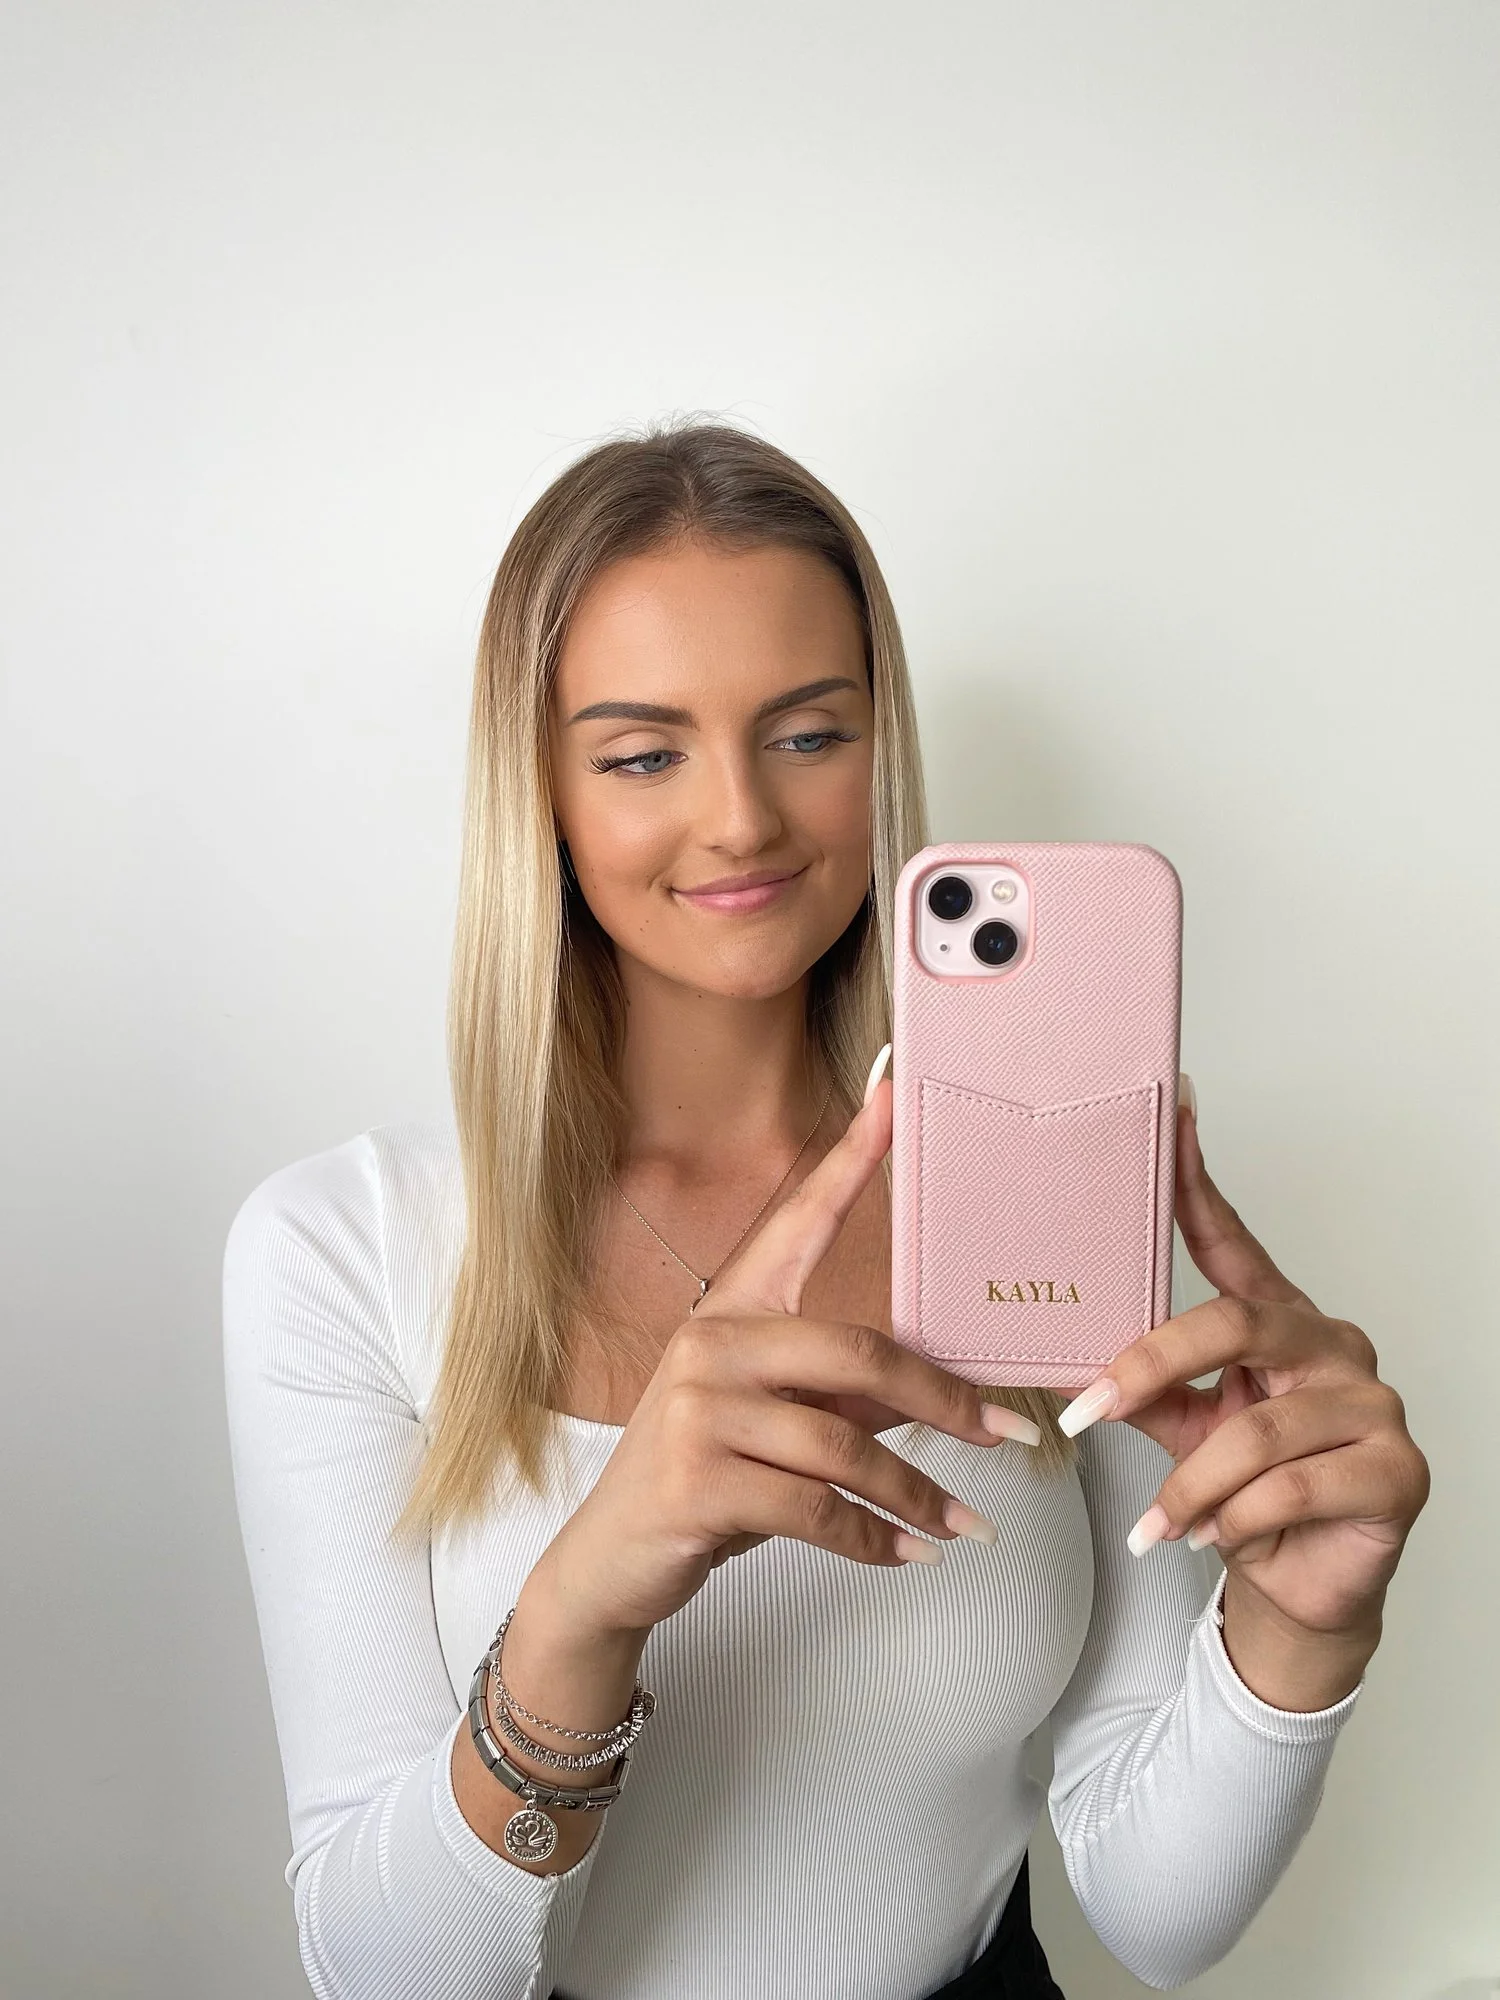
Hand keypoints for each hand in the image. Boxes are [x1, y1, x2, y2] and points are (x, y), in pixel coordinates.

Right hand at [541, 1073, 1039, 1638]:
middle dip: (944, 1399)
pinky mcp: (697, 1483)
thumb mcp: (770, 1423)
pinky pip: (816, 1511)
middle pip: (856, 1352)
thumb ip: (839, 1394)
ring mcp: (698, 1412)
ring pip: (844, 1446)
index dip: (849, 1161)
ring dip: (916, 1495)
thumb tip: (942, 1393)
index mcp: (731, 1313)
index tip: (891, 1099)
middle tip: (1007, 1430)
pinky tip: (910, 1555)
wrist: (612, 1561)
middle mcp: (710, 1347)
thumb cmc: (702, 1480)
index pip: (798, 1222)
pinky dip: (875, 1541)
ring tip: (965, 1525)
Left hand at [1056, 1079, 1430, 1654]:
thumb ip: (1140, 1391)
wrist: (1302, 1585)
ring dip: (1188, 1485)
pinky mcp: (1397, 1470)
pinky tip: (1209, 1538)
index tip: (1173, 1108)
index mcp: (1278, 1320)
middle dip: (1148, 1369)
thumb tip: (1061, 1365)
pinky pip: (1290, 1488)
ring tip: (1157, 1523)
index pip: (1232, 1239)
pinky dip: (1233, 1520)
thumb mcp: (1181, 1431)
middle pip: (1232, 1324)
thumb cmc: (1243, 1495)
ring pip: (1253, 1431)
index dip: (1198, 1179)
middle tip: (1087, 1413)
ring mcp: (1374, 1403)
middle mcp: (1331, 1345)